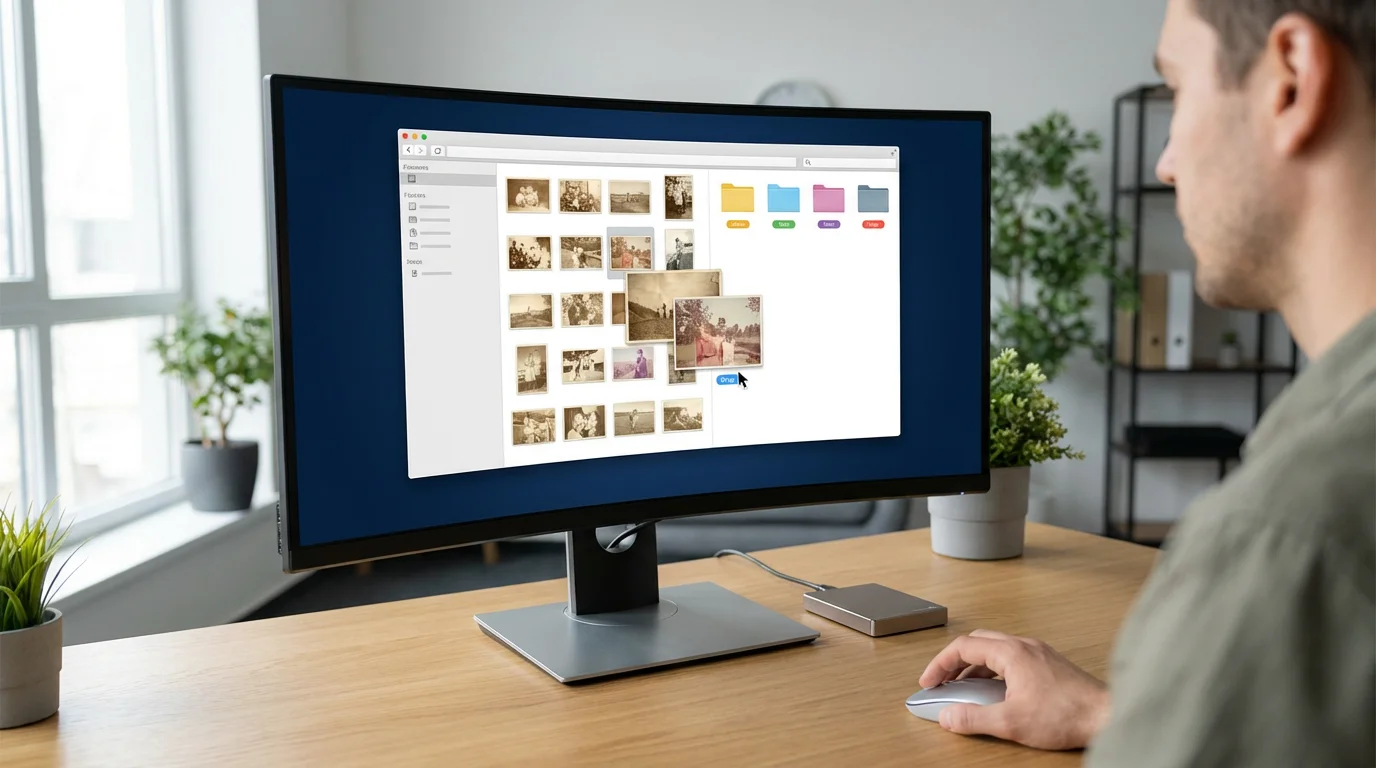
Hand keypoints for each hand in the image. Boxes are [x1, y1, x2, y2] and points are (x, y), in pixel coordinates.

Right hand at [918, 629, 1109, 750]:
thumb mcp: (1011, 722)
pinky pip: (1011, 658)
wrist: (1107, 715)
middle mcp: (1024, 646)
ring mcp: (1039, 653)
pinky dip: (993, 669)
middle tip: (941, 680)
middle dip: (953, 661)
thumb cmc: (1067, 714)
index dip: (939, 664)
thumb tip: (948, 717)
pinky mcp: (1049, 664)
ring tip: (963, 688)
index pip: (962, 647)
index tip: (929, 681)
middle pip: (977, 642)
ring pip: (995, 649)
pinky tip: (995, 690)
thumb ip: (974, 718)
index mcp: (1011, 652)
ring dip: (974, 666)